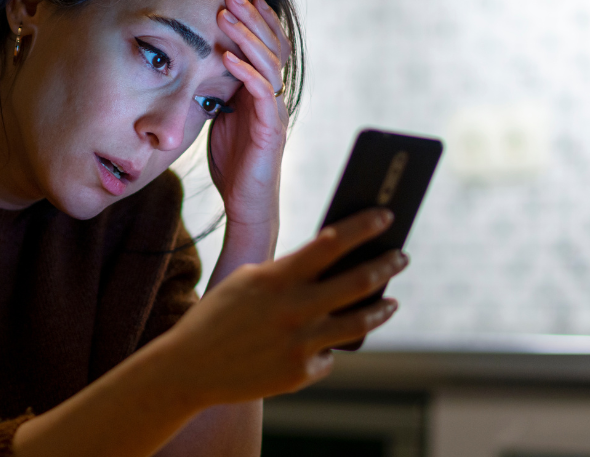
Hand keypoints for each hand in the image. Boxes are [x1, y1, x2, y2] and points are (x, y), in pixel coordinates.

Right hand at [150, 208, 406, 406]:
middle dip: (387, 264)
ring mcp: (300, 343)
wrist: (188, 367)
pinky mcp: (300, 373)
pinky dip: (328, 346)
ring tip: (390, 302)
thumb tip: (336, 264)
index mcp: (277, 277)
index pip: (332, 242)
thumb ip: (289, 273)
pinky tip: (325, 342)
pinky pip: (329, 355)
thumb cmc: (220, 316)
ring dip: (381, 309)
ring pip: (360, 322)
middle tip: (402, 256)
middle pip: (359, 281)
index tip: (387, 215)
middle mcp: (293, 308)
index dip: (364, 226)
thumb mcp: (247, 281)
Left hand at [209, 0, 292, 226]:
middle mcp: (275, 96)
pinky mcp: (272, 129)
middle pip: (270, 46)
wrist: (245, 202)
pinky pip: (262, 94)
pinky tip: (229, 58)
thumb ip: (221, 90)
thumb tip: (203, 64)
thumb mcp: (222, 116)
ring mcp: (276, 111)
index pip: (267, 45)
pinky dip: (245, 73)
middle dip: (250, 18)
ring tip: (226, 16)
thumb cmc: (234, 161)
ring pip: (268, 64)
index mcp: (264, 90)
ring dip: (246, 38)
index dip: (257, 20)